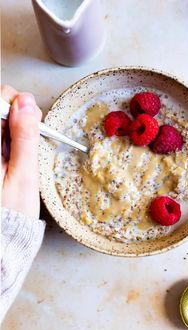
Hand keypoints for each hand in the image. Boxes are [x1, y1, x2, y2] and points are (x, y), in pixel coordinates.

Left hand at [1, 85, 41, 217]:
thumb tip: (26, 103)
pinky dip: (11, 140)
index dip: (17, 105)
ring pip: (2, 121)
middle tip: (28, 138)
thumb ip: (25, 138)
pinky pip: (2, 136)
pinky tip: (13, 155)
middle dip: (17, 116)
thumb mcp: (23, 176)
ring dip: (15, 130)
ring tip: (20, 153)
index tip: (30, 120)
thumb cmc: (10, 213)